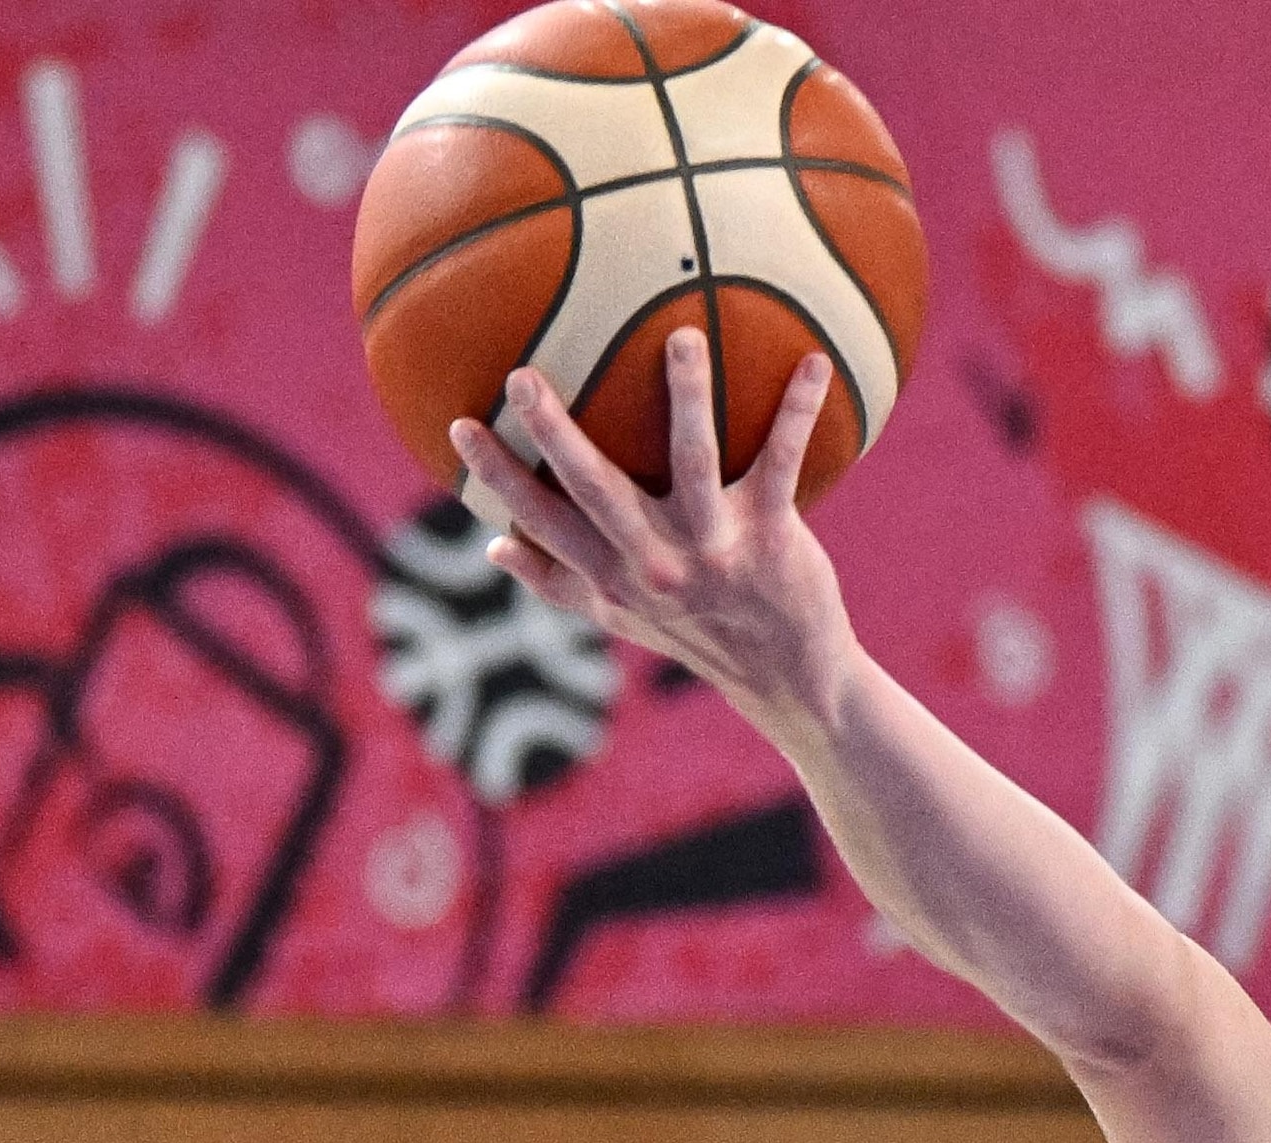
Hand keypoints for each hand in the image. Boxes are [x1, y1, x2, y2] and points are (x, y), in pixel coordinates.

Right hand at [454, 329, 860, 733]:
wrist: (789, 678)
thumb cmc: (697, 633)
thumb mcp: (620, 618)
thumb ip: (556, 581)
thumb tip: (492, 544)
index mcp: (613, 577)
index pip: (542, 520)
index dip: (498, 477)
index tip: (456, 423)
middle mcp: (657, 563)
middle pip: (595, 488)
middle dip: (555, 433)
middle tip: (520, 375)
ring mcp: (715, 548)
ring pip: (693, 460)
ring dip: (689, 397)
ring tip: (681, 337)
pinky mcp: (772, 536)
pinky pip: (782, 462)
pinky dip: (798, 412)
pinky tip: (814, 363)